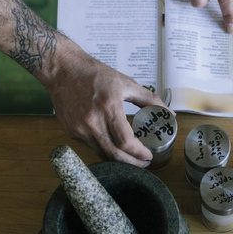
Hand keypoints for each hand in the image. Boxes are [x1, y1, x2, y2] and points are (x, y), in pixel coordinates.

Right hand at [43, 42, 164, 166]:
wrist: (63, 70)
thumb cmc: (96, 74)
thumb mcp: (126, 83)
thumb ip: (149, 99)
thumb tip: (169, 113)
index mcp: (109, 107)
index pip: (126, 141)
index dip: (139, 153)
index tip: (149, 156)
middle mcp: (92, 122)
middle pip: (114, 155)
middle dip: (132, 163)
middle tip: (143, 163)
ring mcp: (79, 129)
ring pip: (102, 154)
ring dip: (118, 159)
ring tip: (130, 158)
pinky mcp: (71, 132)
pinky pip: (91, 147)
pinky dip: (104, 149)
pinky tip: (113, 145)